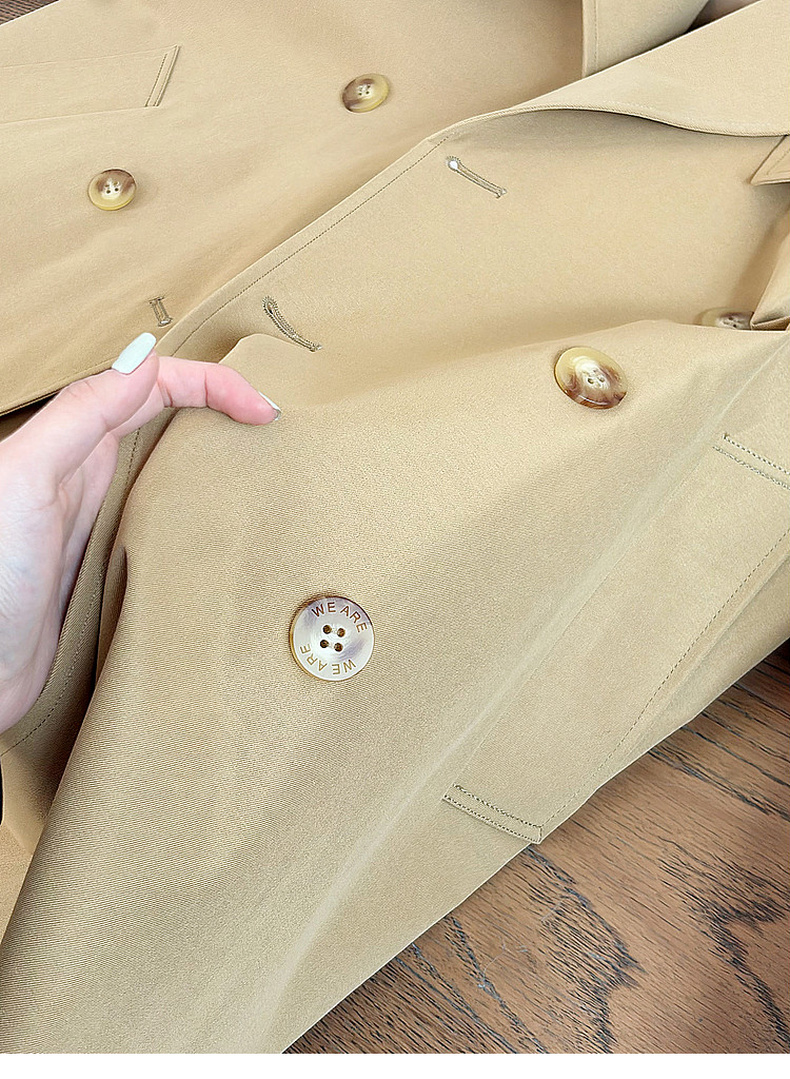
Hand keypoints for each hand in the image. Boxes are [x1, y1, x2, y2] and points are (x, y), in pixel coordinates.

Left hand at [0, 335, 280, 734]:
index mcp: (74, 444)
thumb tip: (146, 359)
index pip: (155, 388)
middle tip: (275, 436)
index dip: (214, 386)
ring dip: (217, 466)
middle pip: (169, 424)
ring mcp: (103, 523)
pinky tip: (224, 538)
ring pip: (171, 475)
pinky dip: (201, 522)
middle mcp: (90, 476)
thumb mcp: (25, 479)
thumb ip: (79, 417)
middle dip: (224, 415)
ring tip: (265, 477)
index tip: (264, 411)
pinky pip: (166, 530)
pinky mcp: (109, 570)